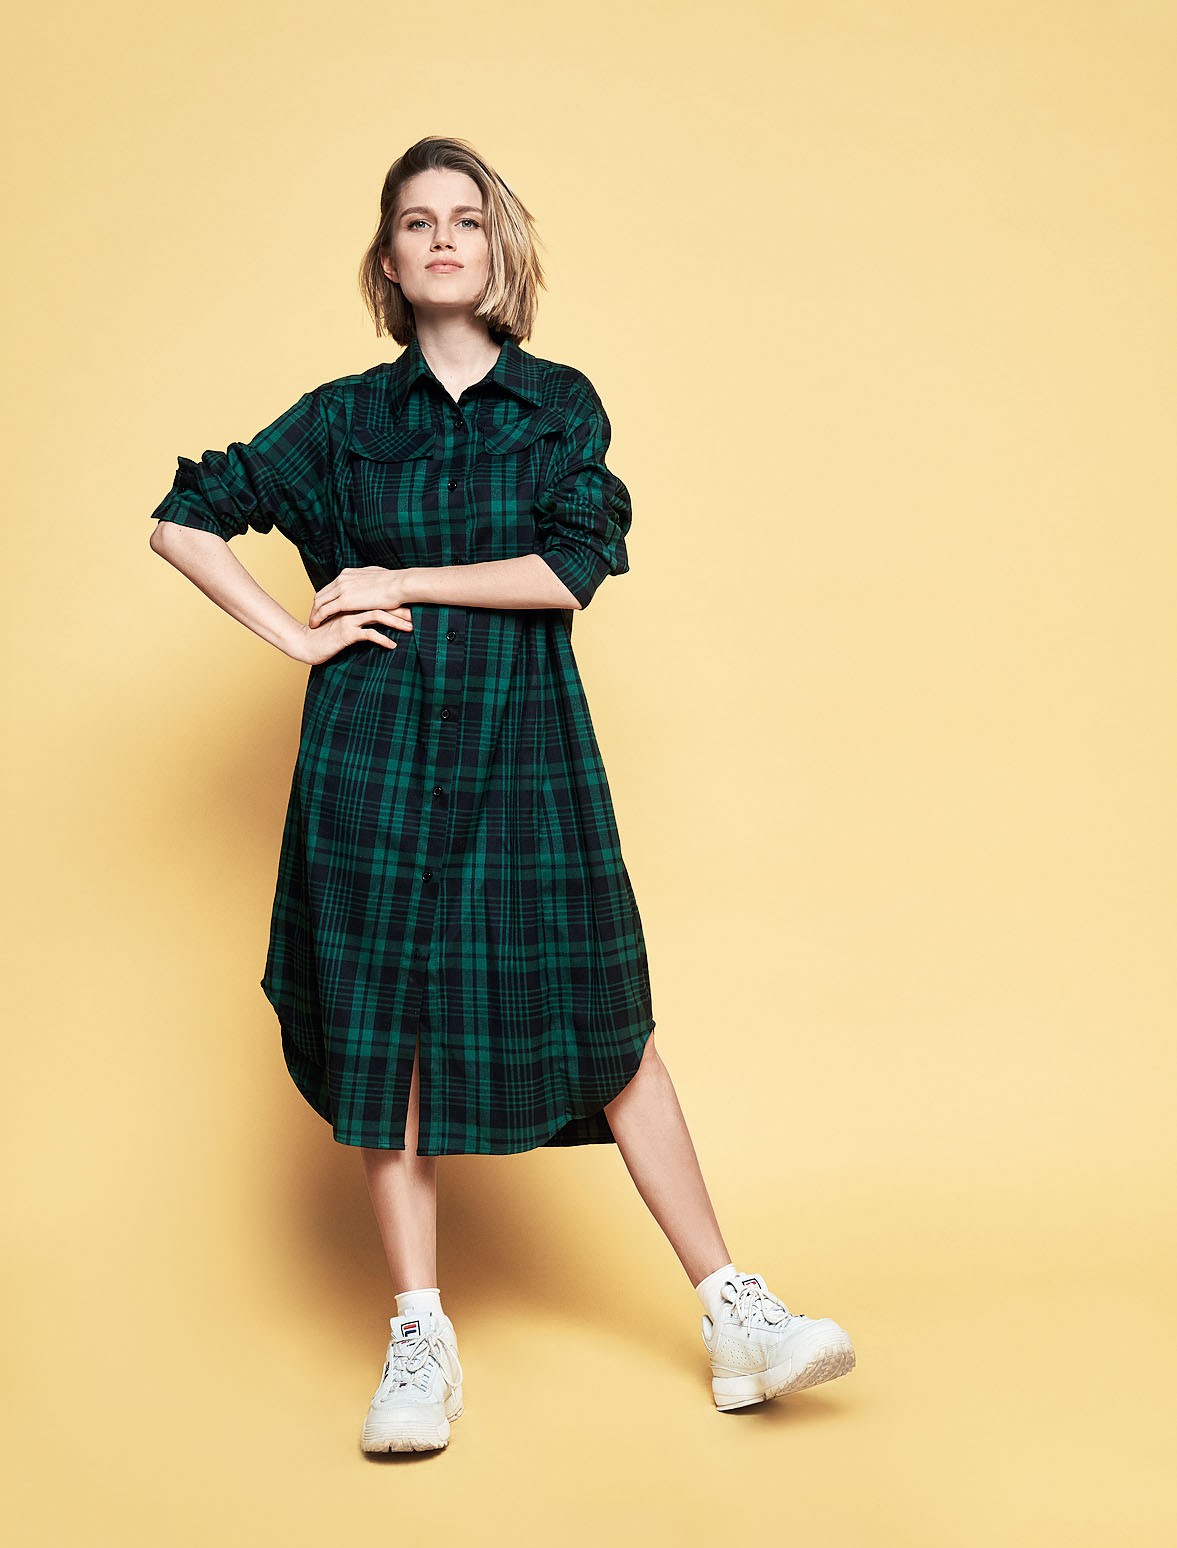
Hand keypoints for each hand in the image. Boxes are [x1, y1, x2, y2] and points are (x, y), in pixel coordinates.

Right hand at [289, 611, 410, 665]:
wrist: (306, 645)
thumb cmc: (325, 635)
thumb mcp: (343, 623)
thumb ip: (356, 616)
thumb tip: (374, 616)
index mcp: (350, 602)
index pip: (375, 598)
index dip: (394, 603)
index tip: (410, 607)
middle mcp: (350, 607)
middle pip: (380, 604)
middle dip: (400, 610)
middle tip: (416, 616)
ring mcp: (348, 619)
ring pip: (376, 615)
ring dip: (396, 622)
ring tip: (410, 628)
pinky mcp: (346, 633)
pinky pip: (369, 634)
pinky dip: (383, 639)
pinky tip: (393, 645)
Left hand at [309, 566, 411, 627]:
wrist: (399, 584)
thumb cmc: (394, 583)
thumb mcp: (376, 578)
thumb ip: (367, 581)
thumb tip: (370, 584)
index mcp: (348, 574)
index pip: (330, 587)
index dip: (324, 599)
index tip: (322, 608)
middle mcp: (341, 579)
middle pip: (321, 594)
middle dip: (315, 607)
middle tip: (313, 617)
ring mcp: (342, 589)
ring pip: (319, 603)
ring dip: (313, 614)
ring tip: (312, 624)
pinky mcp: (345, 601)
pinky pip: (324, 610)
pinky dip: (317, 618)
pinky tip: (315, 626)